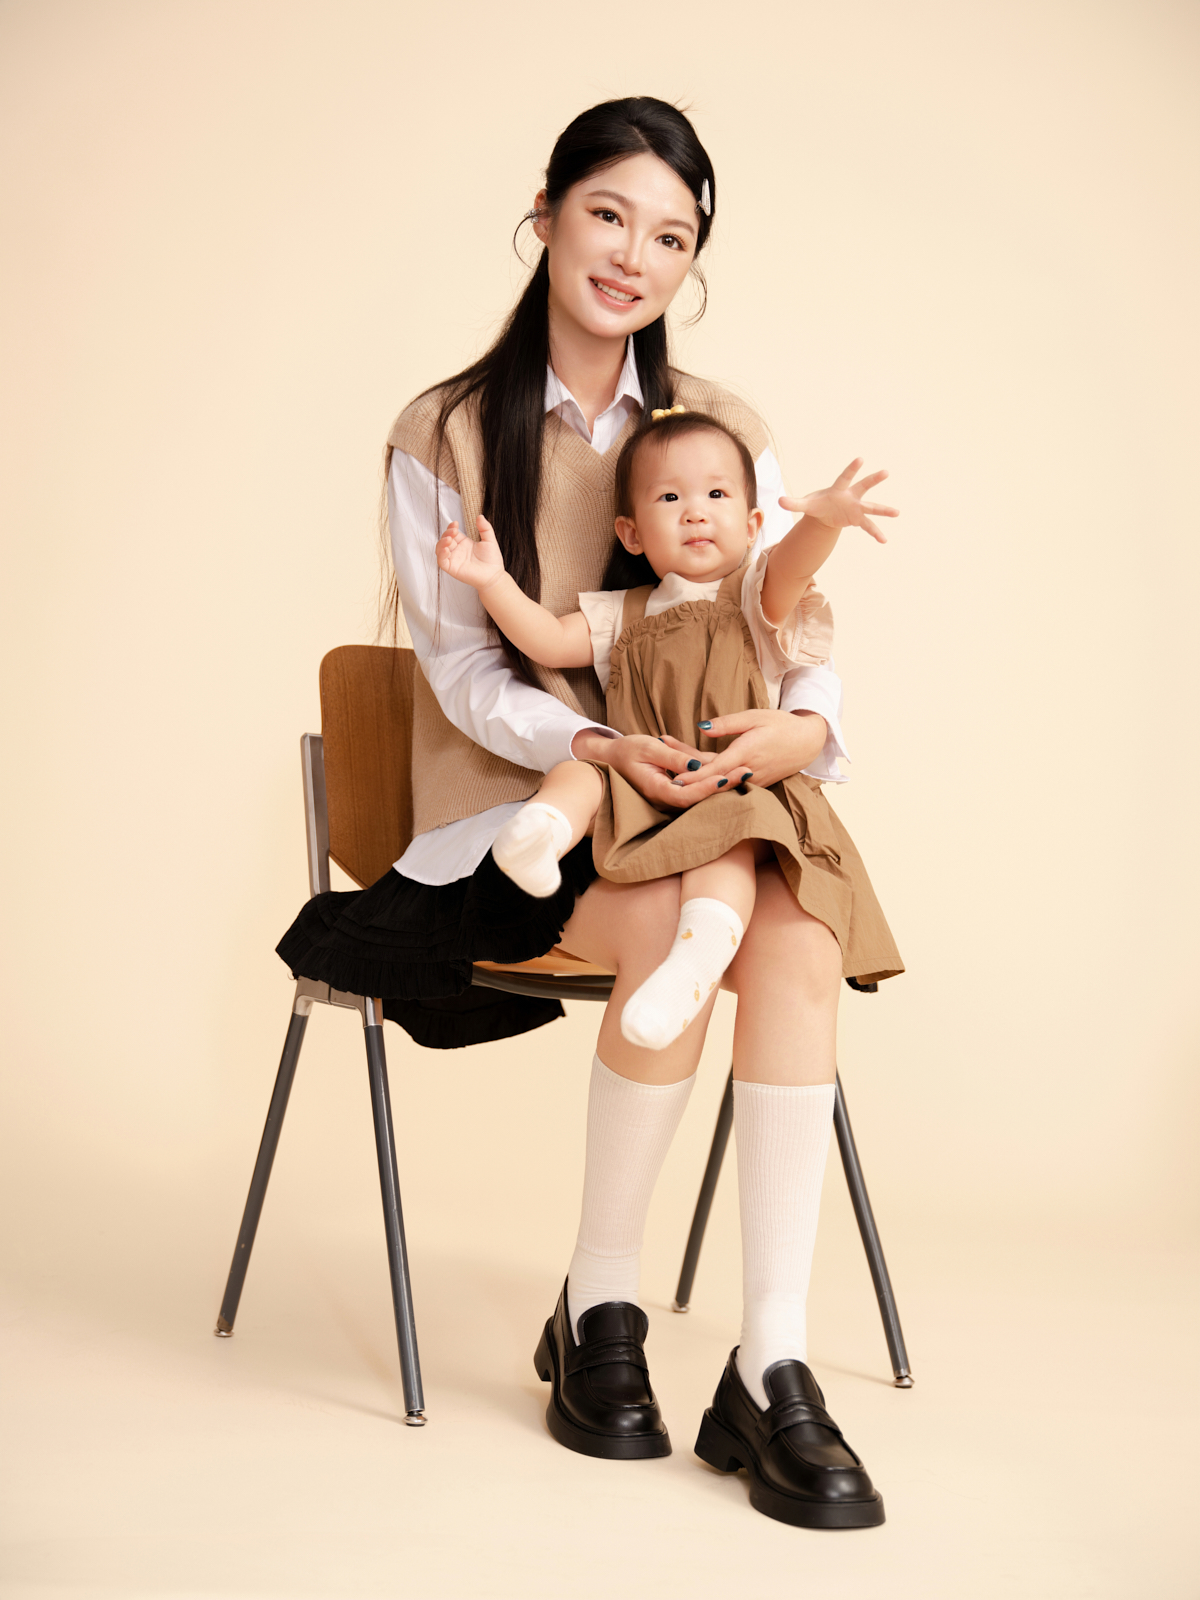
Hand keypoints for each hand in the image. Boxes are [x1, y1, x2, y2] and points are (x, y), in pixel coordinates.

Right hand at [435, 514, 505, 589]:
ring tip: (449, 539)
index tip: (455, 524)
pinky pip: (441, 562)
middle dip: (447, 533)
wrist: (494, 575)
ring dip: (441, 543)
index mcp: (464, 543)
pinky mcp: (452, 569)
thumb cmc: (492, 560)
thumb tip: (480, 516)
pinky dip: (441, 555)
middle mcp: (457, 551)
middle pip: (445, 539)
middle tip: (454, 531)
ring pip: (440, 549)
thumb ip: (485, 528)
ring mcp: (454, 560)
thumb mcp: (489, 540)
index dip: (451, 527)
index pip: (453, 533)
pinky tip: (447, 549)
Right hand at [570, 730, 732, 809]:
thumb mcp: (648, 748)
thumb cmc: (627, 750)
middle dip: (724, 785)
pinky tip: (733, 767)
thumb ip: (673, 756)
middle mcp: (667, 796)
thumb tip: (697, 765)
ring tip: (747, 769)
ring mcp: (672, 794)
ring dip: (723, 780)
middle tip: (748, 772)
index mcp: (658, 790)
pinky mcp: (677, 787)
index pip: (687, 794)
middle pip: (700, 796)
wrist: (612, 757)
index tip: (726, 777)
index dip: (707, 787)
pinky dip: (714, 775)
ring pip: (702, 791)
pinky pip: (697, 784)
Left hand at [665, 709, 828, 791]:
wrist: (807, 742)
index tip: (674, 780)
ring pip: (719, 785)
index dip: (694, 776)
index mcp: (747, 752)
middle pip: (713, 780)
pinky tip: (695, 783)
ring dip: (698, 784)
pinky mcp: (754, 784)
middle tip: (665, 779)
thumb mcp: (754, 716)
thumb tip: (701, 727)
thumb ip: (727, 723)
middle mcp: (748, 771)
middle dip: (689, 780)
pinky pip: (728, 785)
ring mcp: (751, 781)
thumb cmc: (780, 725)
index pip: (715, 768)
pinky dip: (711, 784)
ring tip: (674, 780)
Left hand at [780, 458, 897, 543]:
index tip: (860, 459)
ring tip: (897, 512)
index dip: (852, 468)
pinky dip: (875, 533)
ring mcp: (856, 507)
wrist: (825, 513)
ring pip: (871, 507)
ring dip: (883, 510)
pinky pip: (868, 526)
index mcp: (838, 489)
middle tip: (886, 472)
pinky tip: (884, 540)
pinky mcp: (858, 519)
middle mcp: (850, 496)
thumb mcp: (805, 505)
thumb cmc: (817, 504)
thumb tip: (779, 501)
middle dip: (873, 479)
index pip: (845, 477)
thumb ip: (794, 503)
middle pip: (863, 486)